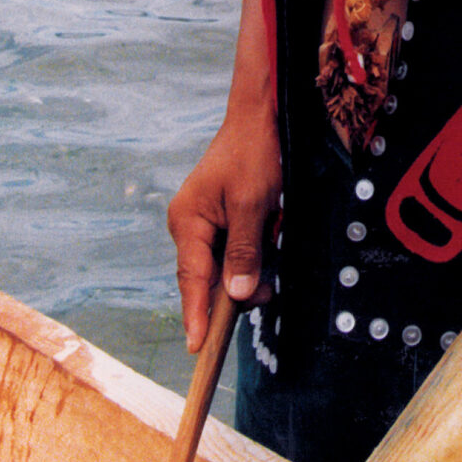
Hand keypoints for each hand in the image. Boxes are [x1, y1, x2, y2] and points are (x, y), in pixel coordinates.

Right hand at [167, 103, 281, 352]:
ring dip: (254, 260)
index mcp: (188, 221)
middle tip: (268, 288)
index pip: (192, 280)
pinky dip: (257, 244)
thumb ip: (244, 251)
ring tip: (273, 231)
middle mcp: (191, 224)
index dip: (197, 315)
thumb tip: (237, 294)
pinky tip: (273, 224)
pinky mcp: (224, 215)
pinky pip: (238, 245)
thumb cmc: (255, 151)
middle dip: (240, 284)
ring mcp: (206, 220)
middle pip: (211, 277)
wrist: (264, 113)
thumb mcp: (253, 203)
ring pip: (228, 263)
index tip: (198, 348)